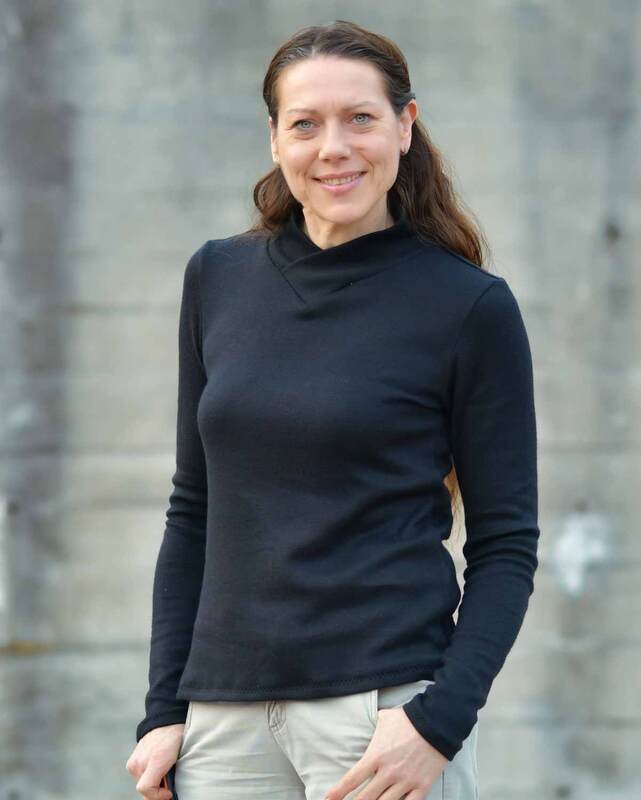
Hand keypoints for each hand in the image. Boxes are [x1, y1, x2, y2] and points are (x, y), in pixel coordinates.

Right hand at [126, 723, 184, 799]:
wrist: (167, 722)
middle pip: (145, 789)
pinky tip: (157, 768)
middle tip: (168, 785)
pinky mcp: (132, 760)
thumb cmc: (175, 740)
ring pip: (142, 782)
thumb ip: (168, 780)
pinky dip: (147, 775)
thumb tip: (166, 794)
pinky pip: (139, 775)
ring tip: (163, 772)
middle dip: (157, 791)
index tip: (169, 793)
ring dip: (152, 782)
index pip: (146, 790)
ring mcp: (134, 761)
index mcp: (154, 761)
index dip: (158, 796)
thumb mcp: (177, 760)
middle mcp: (140, 762)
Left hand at [324, 706, 447, 799]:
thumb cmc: (408, 719)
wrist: (436, 722)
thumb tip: (370, 724)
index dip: (338, 793)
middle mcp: (388, 772)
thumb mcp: (385, 719)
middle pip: (366, 798)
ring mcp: (405, 781)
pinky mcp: (422, 786)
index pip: (352, 779)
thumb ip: (375, 727)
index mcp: (376, 756)